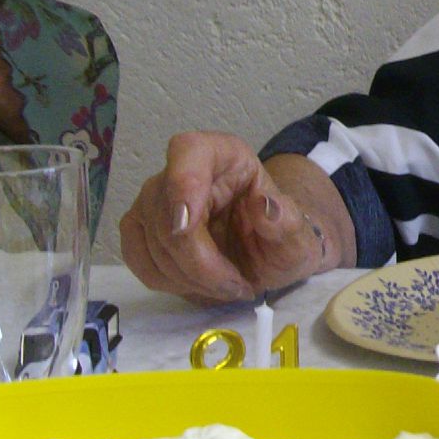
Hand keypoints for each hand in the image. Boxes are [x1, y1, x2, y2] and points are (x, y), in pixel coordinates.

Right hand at [120, 131, 327, 303]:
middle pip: (168, 215)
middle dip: (200, 263)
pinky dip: (169, 282)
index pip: (189, 152)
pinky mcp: (140, 229)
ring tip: (227, 287)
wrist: (267, 251)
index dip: (182, 185)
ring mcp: (155, 199)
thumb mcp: (299, 235)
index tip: (186, 226)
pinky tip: (200, 285)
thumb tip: (266, 205)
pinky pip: (140, 260)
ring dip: (189, 278)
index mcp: (225, 154)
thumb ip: (288, 222)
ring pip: (153, 243)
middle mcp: (182, 169)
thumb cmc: (281, 235)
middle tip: (237, 285)